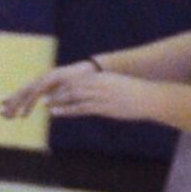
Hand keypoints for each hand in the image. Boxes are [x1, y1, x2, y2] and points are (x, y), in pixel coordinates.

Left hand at [9, 61, 151, 123]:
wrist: (149, 97)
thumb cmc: (133, 94)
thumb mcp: (113, 88)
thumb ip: (99, 89)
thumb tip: (89, 96)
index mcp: (97, 78)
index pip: (71, 80)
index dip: (56, 84)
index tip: (43, 88)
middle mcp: (95, 84)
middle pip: (67, 86)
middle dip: (54, 91)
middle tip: (41, 95)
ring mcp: (98, 94)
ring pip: (71, 95)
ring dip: (55, 99)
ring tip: (42, 104)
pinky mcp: (102, 106)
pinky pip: (80, 107)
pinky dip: (65, 109)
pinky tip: (54, 112)